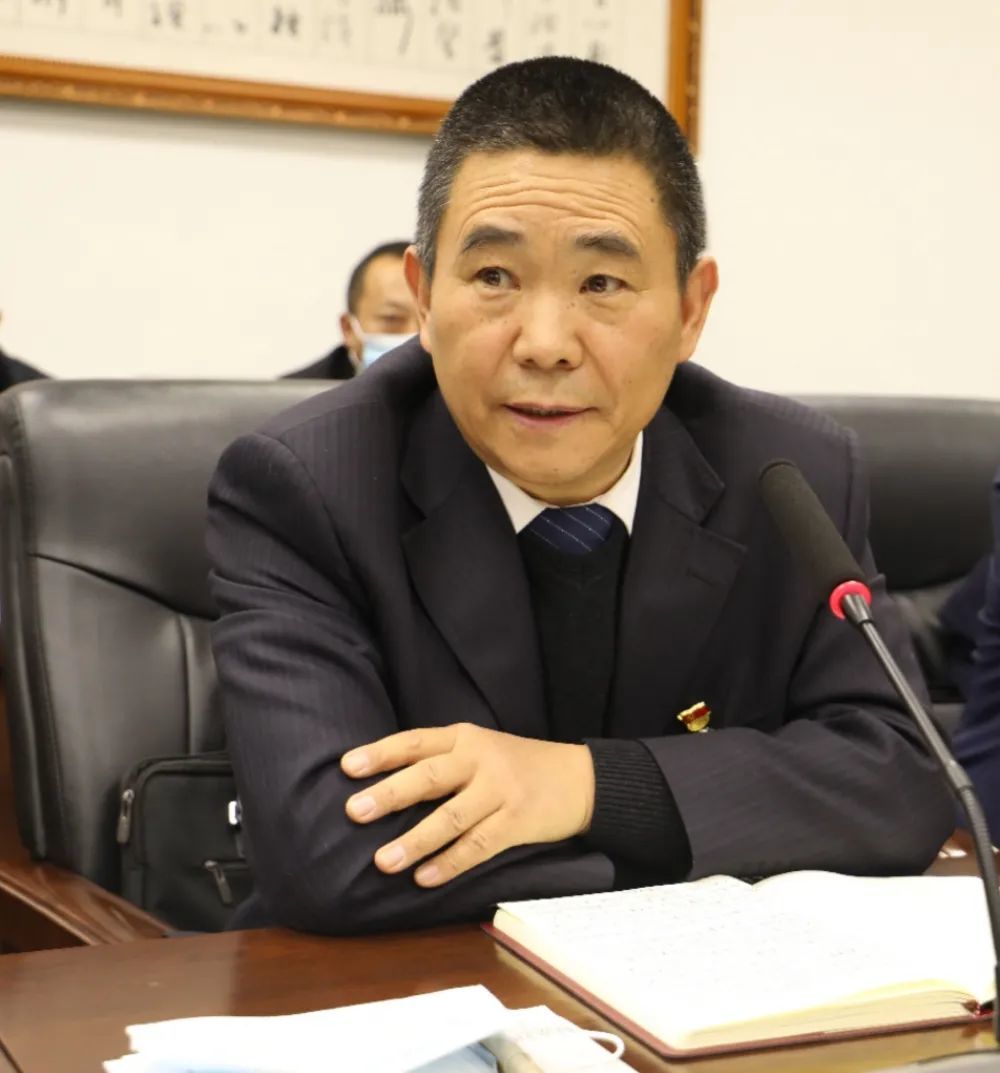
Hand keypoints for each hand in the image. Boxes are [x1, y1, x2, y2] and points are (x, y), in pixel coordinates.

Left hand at [341, 724, 594, 886]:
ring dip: (415, 840)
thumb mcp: (481, 749)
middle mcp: (480, 759)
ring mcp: (500, 791)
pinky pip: (478, 845)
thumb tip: (382, 788)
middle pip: (428, 776)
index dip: (380, 754)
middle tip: (353, 811)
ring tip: (383, 860)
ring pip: (451, 817)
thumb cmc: (518, 766)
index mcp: (464, 738)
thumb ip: (441, 762)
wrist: (580, 778)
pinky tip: (424, 878)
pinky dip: (449, 863)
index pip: (415, 742)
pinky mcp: (517, 821)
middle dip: (388, 794)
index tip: (346, 766)